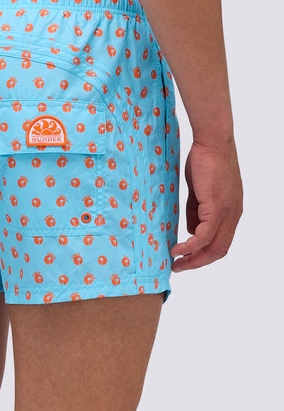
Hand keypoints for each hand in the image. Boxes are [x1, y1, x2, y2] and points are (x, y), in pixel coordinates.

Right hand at [170, 137, 242, 271]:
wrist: (213, 143)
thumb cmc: (205, 160)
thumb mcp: (199, 191)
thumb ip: (196, 211)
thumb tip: (190, 230)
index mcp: (231, 212)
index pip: (220, 242)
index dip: (204, 254)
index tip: (186, 258)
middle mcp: (233, 215)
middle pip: (219, 250)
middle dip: (198, 262)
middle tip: (179, 267)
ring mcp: (227, 212)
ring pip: (213, 247)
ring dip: (194, 259)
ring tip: (176, 263)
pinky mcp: (217, 207)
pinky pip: (204, 236)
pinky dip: (190, 246)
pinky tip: (178, 249)